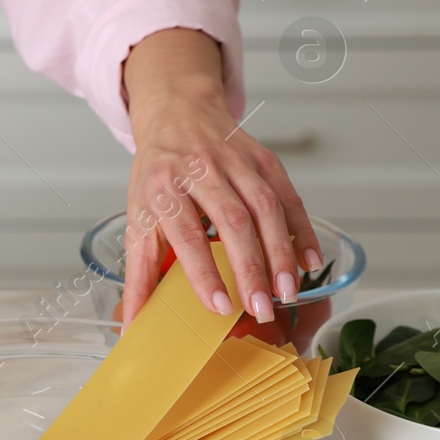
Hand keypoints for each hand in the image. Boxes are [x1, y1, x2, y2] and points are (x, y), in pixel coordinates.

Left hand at [119, 29, 319, 324]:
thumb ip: (138, 273)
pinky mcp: (263, 159)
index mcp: (163, 186)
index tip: (219, 305)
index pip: (186, 233)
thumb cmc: (157, 175)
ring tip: (286, 293)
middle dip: (250, 268)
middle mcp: (200, 169)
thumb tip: (131, 324)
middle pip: (232, 221)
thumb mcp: (138, 218)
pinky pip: (288, 196)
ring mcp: (236, 162)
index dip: (203, 271)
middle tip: (261, 308)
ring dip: (280, 253)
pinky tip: (308, 261)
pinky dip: (301, 230)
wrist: (178, 114)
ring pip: (266, 209)